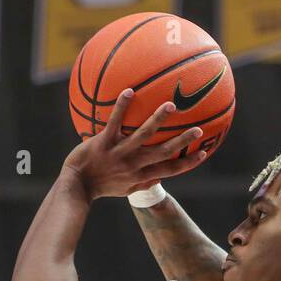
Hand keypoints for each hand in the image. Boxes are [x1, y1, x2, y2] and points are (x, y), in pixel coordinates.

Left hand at [62, 88, 206, 199]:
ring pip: (143, 135)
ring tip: (170, 105)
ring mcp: (120, 152)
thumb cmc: (101, 186)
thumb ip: (142, 183)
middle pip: (164, 152)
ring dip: (158, 119)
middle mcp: (134, 164)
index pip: (171, 170)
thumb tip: (159, 179)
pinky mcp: (104, 142)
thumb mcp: (125, 189)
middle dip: (182, 140)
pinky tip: (129, 91)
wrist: (76, 186)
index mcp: (142, 176)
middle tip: (198, 129)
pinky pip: (115, 122)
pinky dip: (122, 107)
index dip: (188, 162)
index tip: (203, 152)